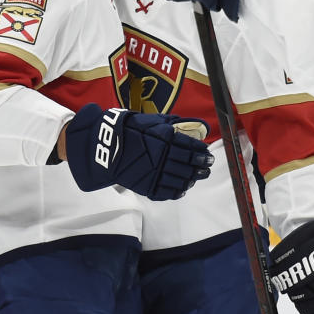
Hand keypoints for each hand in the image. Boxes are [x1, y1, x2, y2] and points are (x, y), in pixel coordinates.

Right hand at [64, 103, 212, 200]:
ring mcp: (155, 173)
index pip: (191, 147)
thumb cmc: (132, 130)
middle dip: (202, 166)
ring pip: (181, 179)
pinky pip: (166, 192)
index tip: (207, 153)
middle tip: (207, 167)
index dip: (202, 152)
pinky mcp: (146, 185)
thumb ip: (176, 123)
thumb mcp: (154, 121)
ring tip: (196, 178)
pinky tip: (182, 189)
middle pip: (190, 164)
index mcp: (166, 138)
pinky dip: (177, 192)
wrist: (106, 146)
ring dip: (192, 179)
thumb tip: (198, 125)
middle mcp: (163, 156)